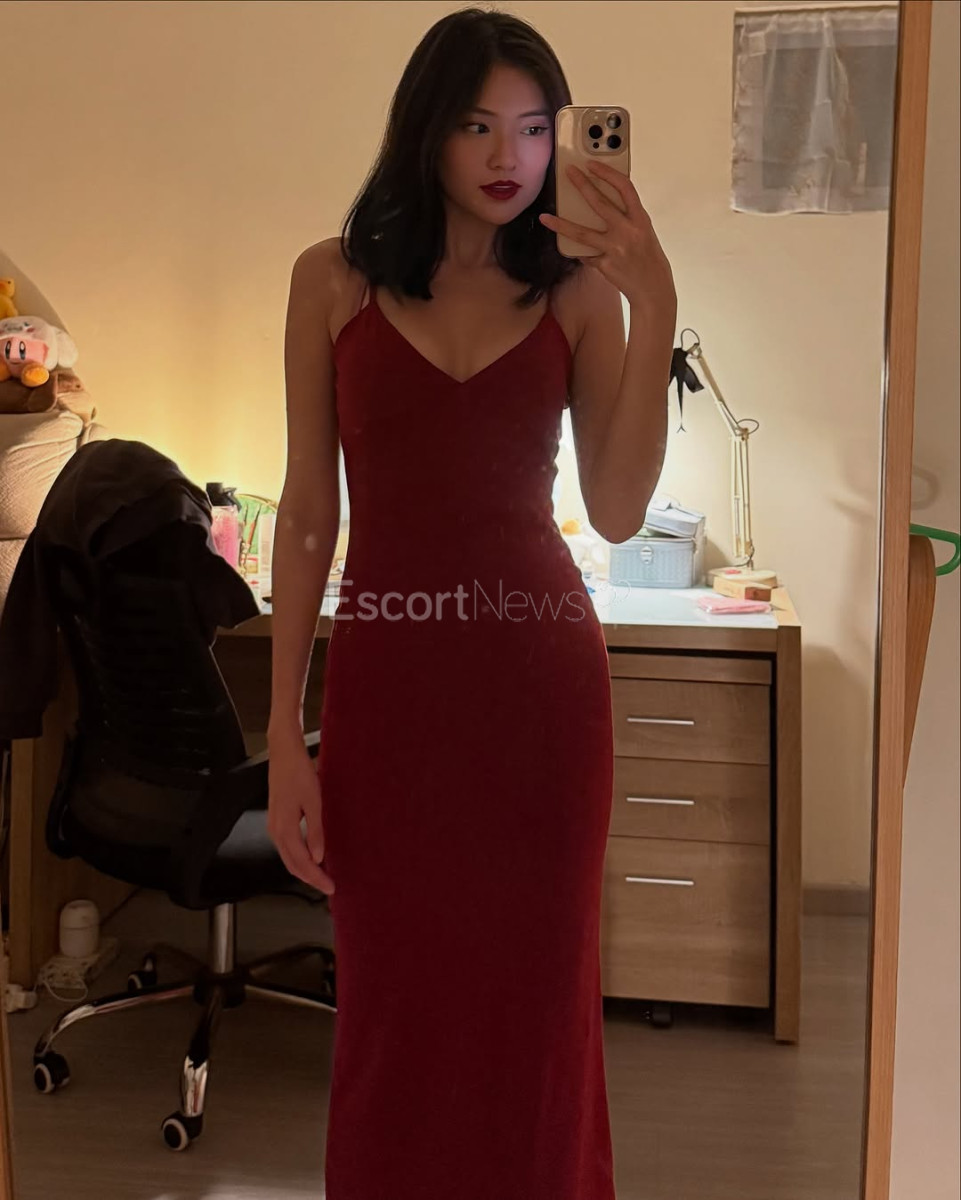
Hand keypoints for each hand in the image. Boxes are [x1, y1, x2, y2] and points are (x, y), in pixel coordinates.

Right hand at [267, 736, 335, 894]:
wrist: (283, 752)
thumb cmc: (299, 773)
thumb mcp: (314, 801)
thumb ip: (316, 831)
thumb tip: (318, 857)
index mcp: (285, 828)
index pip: (301, 862)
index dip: (316, 877)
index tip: (331, 887)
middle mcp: (275, 831)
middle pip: (292, 864)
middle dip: (310, 878)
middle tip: (328, 886)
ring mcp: (273, 825)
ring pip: (288, 857)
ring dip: (303, 869)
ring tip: (322, 876)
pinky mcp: (276, 819)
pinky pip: (286, 846)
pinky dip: (298, 857)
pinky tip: (310, 856)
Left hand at [539, 162, 675, 311]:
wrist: (653, 289)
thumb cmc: (650, 258)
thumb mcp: (645, 232)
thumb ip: (628, 219)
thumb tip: (604, 206)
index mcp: (640, 219)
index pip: (624, 188)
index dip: (607, 173)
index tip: (593, 164)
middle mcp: (628, 231)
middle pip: (599, 203)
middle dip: (582, 185)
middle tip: (568, 173)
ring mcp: (615, 249)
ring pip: (582, 233)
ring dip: (561, 225)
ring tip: (545, 218)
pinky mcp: (605, 265)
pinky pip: (586, 255)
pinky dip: (578, 252)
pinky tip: (569, 248)